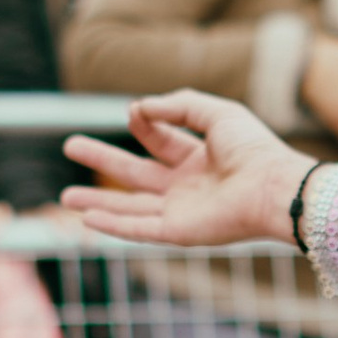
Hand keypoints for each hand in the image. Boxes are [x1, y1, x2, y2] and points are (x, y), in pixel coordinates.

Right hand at [60, 94, 304, 249]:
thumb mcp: (216, 113)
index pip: (160, 140)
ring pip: (129, 207)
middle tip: (69, 145)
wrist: (273, 186)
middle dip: (102, 159)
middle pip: (135, 173)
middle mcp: (186, 186)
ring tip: (63, 197)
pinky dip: (112, 225)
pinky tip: (86, 219)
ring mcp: (180, 211)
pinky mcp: (178, 232)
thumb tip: (138, 109)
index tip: (134, 111)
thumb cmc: (254, 149)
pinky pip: (138, 230)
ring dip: (96, 203)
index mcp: (199, 158)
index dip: (144, 122)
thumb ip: (178, 105)